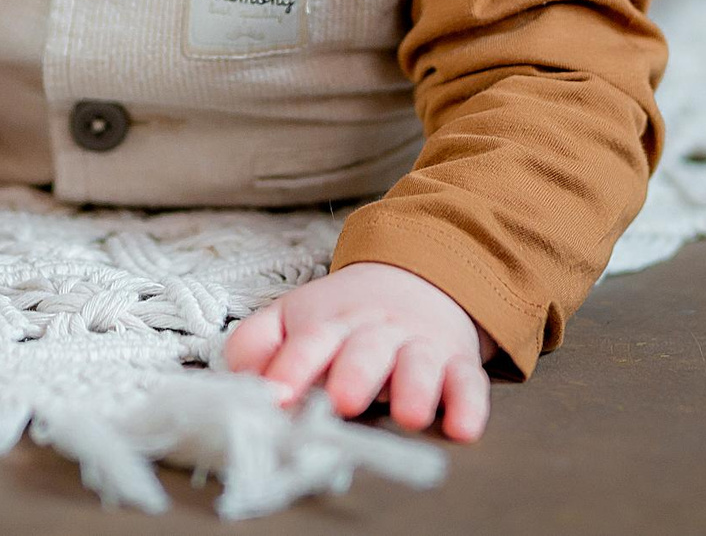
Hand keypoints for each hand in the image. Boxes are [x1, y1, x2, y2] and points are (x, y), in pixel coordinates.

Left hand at [221, 261, 493, 440]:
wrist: (416, 277)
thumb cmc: (343, 316)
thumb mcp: (293, 316)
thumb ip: (256, 343)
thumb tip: (236, 377)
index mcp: (329, 323)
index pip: (308, 342)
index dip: (292, 368)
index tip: (276, 396)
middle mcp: (375, 333)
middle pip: (364, 350)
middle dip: (355, 374)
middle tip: (342, 401)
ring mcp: (419, 347)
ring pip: (419, 364)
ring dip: (414, 387)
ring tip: (409, 414)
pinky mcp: (458, 364)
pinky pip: (468, 382)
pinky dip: (469, 404)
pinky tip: (463, 427)